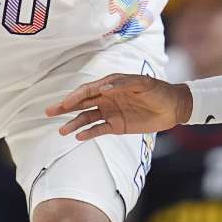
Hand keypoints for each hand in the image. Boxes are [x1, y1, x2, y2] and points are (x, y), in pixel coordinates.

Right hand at [46, 74, 190, 140]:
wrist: (173, 107)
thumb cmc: (158, 90)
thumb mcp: (143, 84)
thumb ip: (123, 84)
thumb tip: (103, 87)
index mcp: (111, 84)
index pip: (88, 90)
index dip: (75, 96)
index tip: (64, 103)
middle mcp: (107, 97)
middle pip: (81, 103)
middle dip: (65, 107)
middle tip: (49, 112)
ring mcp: (110, 112)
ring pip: (87, 117)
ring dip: (74, 123)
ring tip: (62, 131)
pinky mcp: (116, 125)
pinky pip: (99, 129)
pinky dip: (88, 133)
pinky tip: (78, 137)